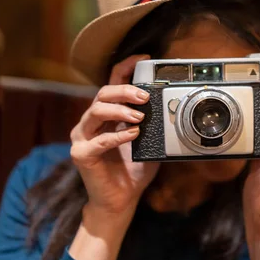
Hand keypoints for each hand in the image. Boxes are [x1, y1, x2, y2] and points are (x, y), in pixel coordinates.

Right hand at [70, 54, 159, 217]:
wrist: (120, 200)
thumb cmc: (133, 170)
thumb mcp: (150, 142)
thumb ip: (156, 125)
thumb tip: (177, 110)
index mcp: (107, 114)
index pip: (112, 82)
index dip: (126, 67)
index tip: (143, 59)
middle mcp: (92, 121)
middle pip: (102, 93)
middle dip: (124, 91)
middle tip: (144, 97)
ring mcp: (83, 137)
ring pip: (95, 111)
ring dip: (119, 110)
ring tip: (139, 117)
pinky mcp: (81, 154)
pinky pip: (98, 140)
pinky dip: (117, 136)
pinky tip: (132, 135)